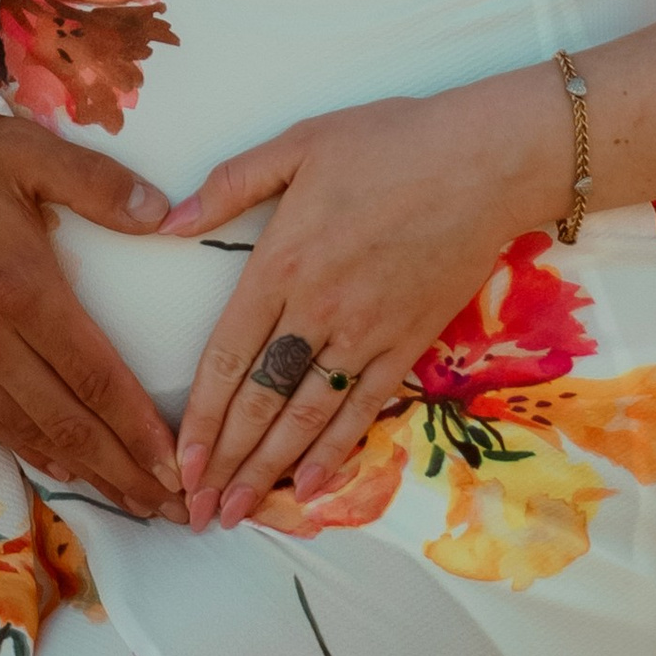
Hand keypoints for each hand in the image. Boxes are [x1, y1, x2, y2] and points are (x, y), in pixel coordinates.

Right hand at [0, 99, 183, 518]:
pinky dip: (32, 451)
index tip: (177, 468)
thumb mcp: (23, 151)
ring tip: (130, 501)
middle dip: (126, 471)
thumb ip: (96, 182)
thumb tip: (165, 215)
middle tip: (172, 510)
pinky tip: (61, 468)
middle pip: (71, 424)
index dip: (141, 430)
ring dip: (86, 472)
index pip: (97, 379)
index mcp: (25, 291)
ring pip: (31, 433)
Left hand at [161, 80, 552, 527]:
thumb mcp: (298, 144)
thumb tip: (169, 222)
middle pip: (261, 401)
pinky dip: (334, 452)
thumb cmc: (391, 142)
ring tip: (239, 513)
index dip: (200, 417)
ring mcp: (366, 332)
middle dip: (226, 461)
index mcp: (281, 263)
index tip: (179, 462)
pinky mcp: (408, 343)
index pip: (227, 357)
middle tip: (199, 511)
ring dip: (269, 471)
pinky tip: (308, 489)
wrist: (486, 160)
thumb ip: (230, 184)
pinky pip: (363, 409)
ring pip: (307, 416)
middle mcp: (318, 309)